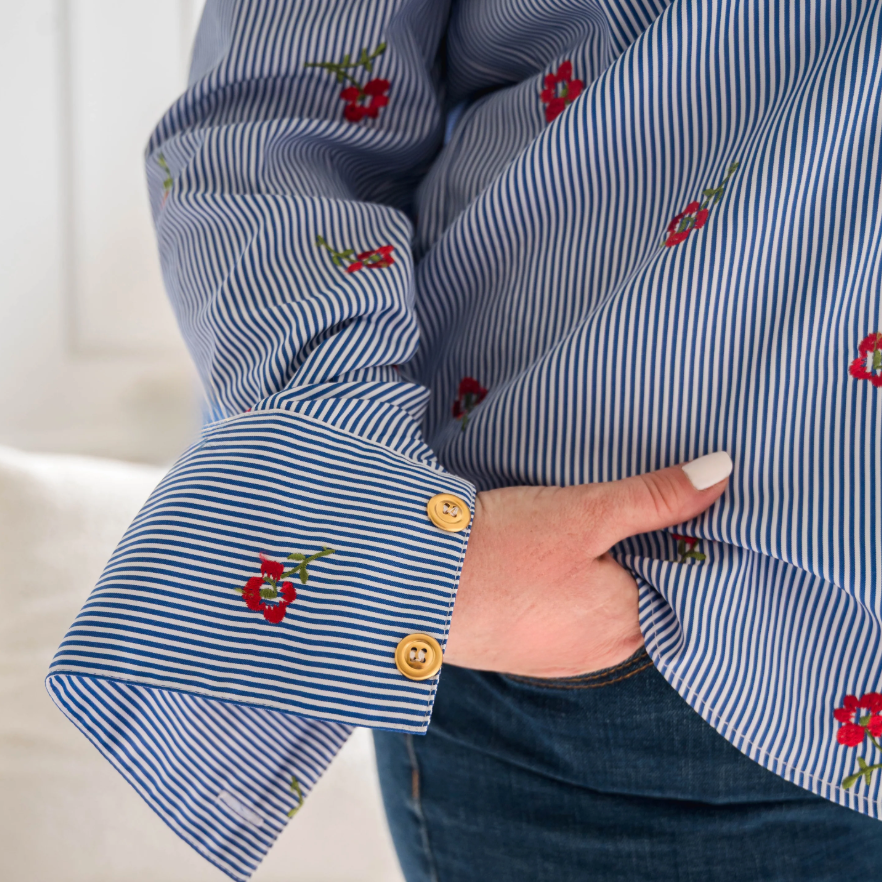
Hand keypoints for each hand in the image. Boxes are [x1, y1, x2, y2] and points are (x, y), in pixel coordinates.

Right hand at [445, 452, 732, 677]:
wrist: (413, 586)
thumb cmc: (502, 552)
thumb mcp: (586, 512)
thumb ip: (657, 497)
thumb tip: (722, 472)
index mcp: (631, 623)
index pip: (682, 577)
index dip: (678, 534)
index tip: (667, 500)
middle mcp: (602, 650)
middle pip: (639, 587)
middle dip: (634, 548)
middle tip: (614, 501)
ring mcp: (559, 652)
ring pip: (598, 596)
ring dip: (593, 563)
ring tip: (571, 523)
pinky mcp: (524, 644)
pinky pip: (562, 608)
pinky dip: (560, 580)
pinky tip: (539, 554)